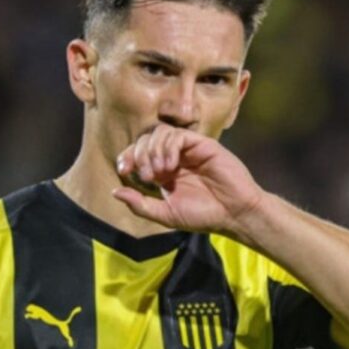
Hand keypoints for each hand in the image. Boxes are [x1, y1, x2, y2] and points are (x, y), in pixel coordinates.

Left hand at [111, 123, 265, 235]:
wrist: (233, 214)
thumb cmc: (204, 216)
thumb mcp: (166, 214)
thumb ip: (140, 204)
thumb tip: (114, 192)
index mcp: (163, 172)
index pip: (138, 153)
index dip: (127, 157)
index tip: (123, 170)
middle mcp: (174, 157)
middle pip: (146, 139)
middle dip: (140, 154)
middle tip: (148, 175)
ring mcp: (188, 149)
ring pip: (160, 133)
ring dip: (154, 150)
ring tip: (161, 171)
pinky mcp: (202, 144)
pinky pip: (178, 135)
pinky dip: (169, 147)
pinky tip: (172, 165)